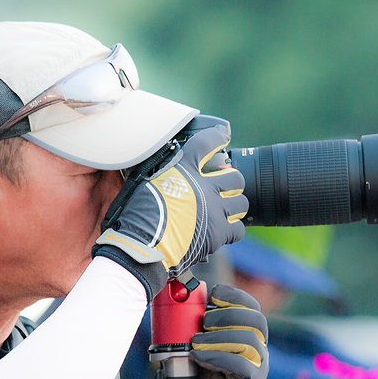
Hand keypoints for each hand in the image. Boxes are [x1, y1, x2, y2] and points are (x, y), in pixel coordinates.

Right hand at [93, 123, 247, 297]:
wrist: (142, 244)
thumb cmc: (136, 215)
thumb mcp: (146, 182)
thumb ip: (165, 173)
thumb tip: (169, 170)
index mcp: (184, 170)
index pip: (207, 143)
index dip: (218, 136)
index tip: (224, 135)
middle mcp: (203, 187)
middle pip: (234, 177)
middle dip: (232, 183)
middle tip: (225, 189)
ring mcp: (214, 210)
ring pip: (241, 202)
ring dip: (235, 206)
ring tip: (227, 211)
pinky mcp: (219, 233)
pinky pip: (238, 230)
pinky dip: (233, 231)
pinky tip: (225, 232)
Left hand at [190, 284, 268, 378]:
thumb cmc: (202, 376)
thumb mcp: (201, 345)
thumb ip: (201, 326)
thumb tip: (187, 301)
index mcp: (249, 334)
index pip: (252, 307)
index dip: (235, 296)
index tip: (214, 294)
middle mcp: (259, 348)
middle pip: (256, 320)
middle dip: (228, 315)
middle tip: (203, 322)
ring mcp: (259, 366)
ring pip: (249, 341)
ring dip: (218, 337)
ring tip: (195, 343)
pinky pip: (242, 364)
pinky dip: (218, 356)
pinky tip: (199, 357)